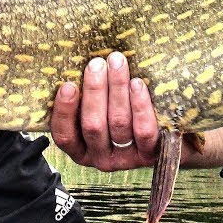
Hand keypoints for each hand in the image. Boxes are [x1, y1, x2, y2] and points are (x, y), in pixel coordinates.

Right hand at [50, 52, 160, 171]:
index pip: (65, 136)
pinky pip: (144, 130)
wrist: (158, 135)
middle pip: (94, 125)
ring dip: (117, 89)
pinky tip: (137, 84)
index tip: (68, 85)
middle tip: (97, 63)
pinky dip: (140, 106)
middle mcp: (100, 158)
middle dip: (95, 91)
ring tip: (117, 63)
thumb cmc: (115, 113)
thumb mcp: (96, 111)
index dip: (64, 112)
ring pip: (119, 122)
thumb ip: (85, 97)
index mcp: (80, 150)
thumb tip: (82, 66)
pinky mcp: (149, 154)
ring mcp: (126, 159)